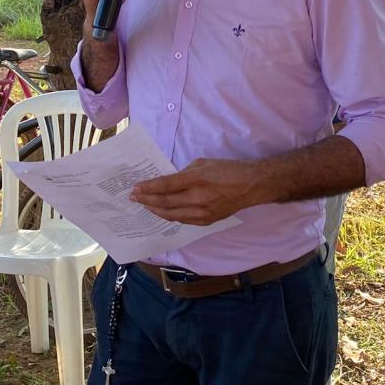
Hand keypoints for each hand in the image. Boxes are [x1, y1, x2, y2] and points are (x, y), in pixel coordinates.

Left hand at [130, 158, 263, 224]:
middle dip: (146, 200)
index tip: (136, 187)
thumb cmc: (227, 170)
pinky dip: (170, 216)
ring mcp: (202, 213)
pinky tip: (161, 211)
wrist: (251, 186)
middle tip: (134, 197)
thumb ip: (184, 173)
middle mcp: (198, 198)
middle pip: (165, 202)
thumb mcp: (203, 163)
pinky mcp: (206, 221)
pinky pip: (183, 220)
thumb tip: (169, 182)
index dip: (148, 187)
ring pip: (172, 214)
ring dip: (155, 210)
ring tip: (144, 205)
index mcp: (197, 179)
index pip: (166, 185)